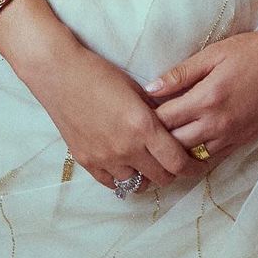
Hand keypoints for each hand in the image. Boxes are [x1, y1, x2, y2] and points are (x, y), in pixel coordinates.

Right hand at [18, 37, 194, 194]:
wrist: (59, 73)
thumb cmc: (100, 73)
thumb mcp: (137, 89)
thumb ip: (157, 112)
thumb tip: (175, 127)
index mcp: (143, 127)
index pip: (177, 162)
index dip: (192, 166)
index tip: (198, 164)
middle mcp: (126, 148)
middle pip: (162, 178)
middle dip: (172, 171)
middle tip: (173, 160)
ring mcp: (105, 158)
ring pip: (138, 184)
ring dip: (147, 175)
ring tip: (147, 161)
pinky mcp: (87, 161)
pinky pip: (112, 184)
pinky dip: (123, 177)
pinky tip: (125, 163)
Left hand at [142, 26, 257, 172]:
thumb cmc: (249, 52)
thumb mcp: (212, 54)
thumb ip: (180, 73)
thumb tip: (150, 88)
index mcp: (206, 99)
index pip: (164, 120)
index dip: (146, 117)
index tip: (137, 111)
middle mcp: (217, 124)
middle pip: (174, 144)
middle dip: (157, 138)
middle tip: (146, 128)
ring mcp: (230, 136)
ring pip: (192, 157)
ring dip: (176, 150)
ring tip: (164, 139)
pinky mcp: (242, 142)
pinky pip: (212, 158)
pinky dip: (197, 155)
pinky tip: (188, 145)